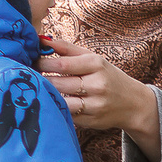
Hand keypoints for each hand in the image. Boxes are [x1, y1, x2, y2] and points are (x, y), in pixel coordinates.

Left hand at [42, 35, 161, 155]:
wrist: (133, 103)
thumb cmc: (108, 76)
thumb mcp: (93, 58)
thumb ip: (67, 49)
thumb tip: (41, 40)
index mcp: (96, 65)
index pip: (62, 64)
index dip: (43, 64)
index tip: (31, 62)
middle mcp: (97, 85)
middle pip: (59, 84)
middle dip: (41, 80)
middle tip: (28, 77)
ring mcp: (95, 105)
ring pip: (62, 102)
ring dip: (47, 96)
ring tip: (38, 90)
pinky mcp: (92, 121)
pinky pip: (68, 115)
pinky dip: (58, 109)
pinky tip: (52, 103)